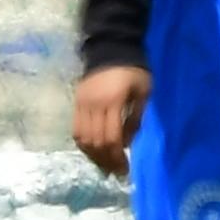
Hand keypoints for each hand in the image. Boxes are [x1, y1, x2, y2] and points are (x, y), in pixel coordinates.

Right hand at [72, 60, 146, 179]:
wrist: (111, 47)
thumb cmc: (134, 71)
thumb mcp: (143, 92)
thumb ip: (136, 118)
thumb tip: (127, 143)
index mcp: (113, 102)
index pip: (111, 138)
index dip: (117, 157)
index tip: (124, 170)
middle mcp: (94, 105)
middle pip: (96, 142)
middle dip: (106, 160)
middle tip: (115, 172)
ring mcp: (82, 104)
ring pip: (82, 138)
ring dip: (93, 155)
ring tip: (104, 164)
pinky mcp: (76, 102)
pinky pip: (76, 129)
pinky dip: (83, 143)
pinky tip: (93, 150)